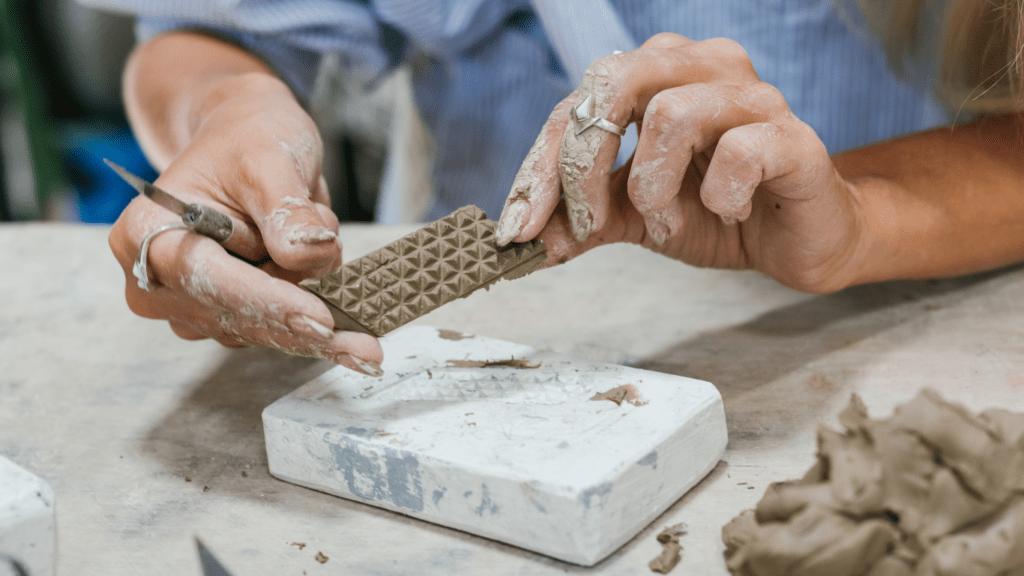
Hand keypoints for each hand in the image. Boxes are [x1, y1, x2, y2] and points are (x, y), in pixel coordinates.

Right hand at [109, 68, 382, 374]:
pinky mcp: (227, 317)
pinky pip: (279, 329)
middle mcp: (159, 282)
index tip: (322, 321)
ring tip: (321, 228)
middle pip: (239, 317)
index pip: (209, 280)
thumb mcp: (270, 159)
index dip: (268, 302)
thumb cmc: (248, 139)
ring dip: (310, 294)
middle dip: (304, 319)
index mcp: (146, 234)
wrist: (247, 142)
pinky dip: (314, 310)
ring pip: (266, 328)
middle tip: (368, 348)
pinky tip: (334, 280)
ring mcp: (192, 305)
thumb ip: (285, 210)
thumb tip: (305, 253)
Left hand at [495, 33, 863, 293]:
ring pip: (672, 114)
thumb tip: (520, 243)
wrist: (797, 239)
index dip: (541, 167)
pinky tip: (728, 212)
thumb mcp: (632, 218)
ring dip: (653, 187)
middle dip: (583, 164)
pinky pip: (738, 151)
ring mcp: (750, 96)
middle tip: (586, 224)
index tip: (517, 229)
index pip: (578, 104)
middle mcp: (700, 68)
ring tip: (666, 223)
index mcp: (655, 76)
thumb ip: (580, 222)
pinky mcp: (792, 136)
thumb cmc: (715, 214)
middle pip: (614, 84)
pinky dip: (717, 195)